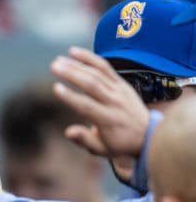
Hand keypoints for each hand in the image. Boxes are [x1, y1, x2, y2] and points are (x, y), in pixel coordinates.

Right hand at [51, 47, 149, 182]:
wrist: (147, 134)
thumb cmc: (118, 144)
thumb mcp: (101, 149)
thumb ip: (84, 140)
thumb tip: (68, 131)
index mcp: (108, 120)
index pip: (87, 106)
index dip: (70, 97)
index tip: (55, 88)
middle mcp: (115, 102)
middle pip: (92, 84)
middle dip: (72, 74)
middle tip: (54, 66)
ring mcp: (119, 90)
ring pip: (97, 73)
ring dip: (77, 65)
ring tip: (58, 61)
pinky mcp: (121, 83)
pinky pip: (105, 67)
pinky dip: (90, 58)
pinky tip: (73, 52)